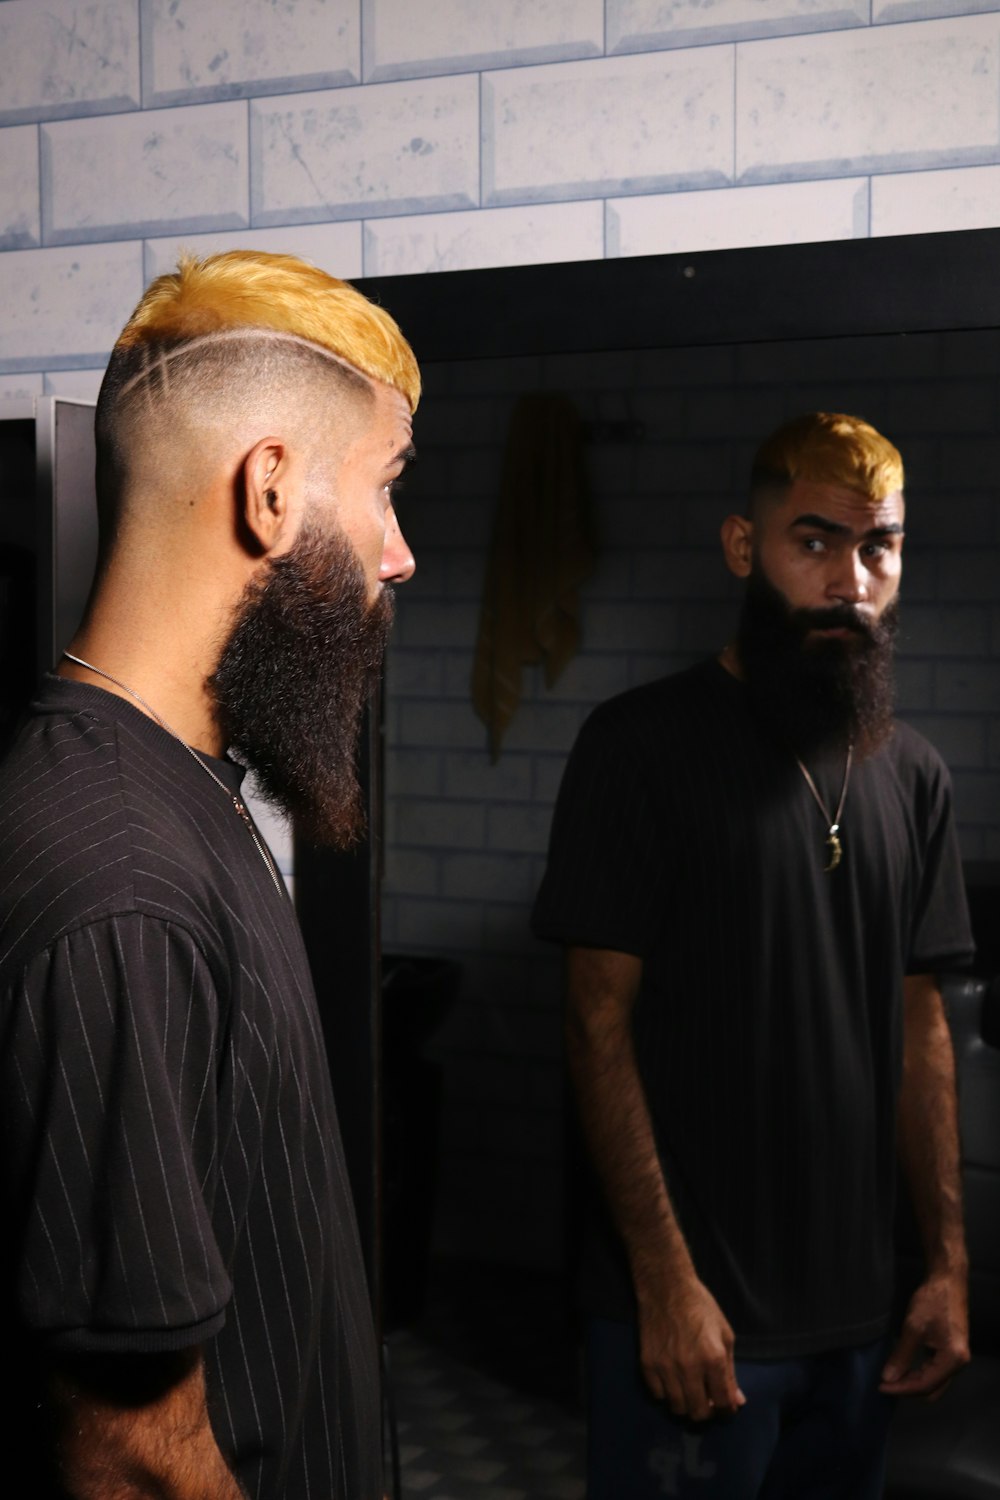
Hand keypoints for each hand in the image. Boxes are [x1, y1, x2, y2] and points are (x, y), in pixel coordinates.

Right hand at [637, 1277, 745, 1421]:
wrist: (666, 1287)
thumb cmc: (700, 1307)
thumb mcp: (725, 1335)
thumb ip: (730, 1372)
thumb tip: (737, 1401)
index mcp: (714, 1358)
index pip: (723, 1403)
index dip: (727, 1410)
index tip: (726, 1407)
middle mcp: (689, 1367)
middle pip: (698, 1413)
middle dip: (707, 1412)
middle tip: (707, 1401)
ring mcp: (665, 1367)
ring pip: (677, 1408)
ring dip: (686, 1405)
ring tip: (689, 1392)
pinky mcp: (647, 1364)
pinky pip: (658, 1395)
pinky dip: (667, 1394)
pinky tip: (672, 1381)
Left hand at [879, 1271, 969, 1399]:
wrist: (948, 1281)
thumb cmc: (932, 1301)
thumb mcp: (913, 1328)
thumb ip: (902, 1355)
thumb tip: (888, 1378)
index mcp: (953, 1359)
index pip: (925, 1385)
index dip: (902, 1388)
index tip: (880, 1386)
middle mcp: (959, 1364)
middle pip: (933, 1389)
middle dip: (909, 1389)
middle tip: (886, 1383)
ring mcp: (957, 1358)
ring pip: (935, 1382)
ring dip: (915, 1382)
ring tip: (893, 1377)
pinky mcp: (952, 1351)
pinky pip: (936, 1371)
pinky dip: (921, 1372)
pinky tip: (906, 1367)